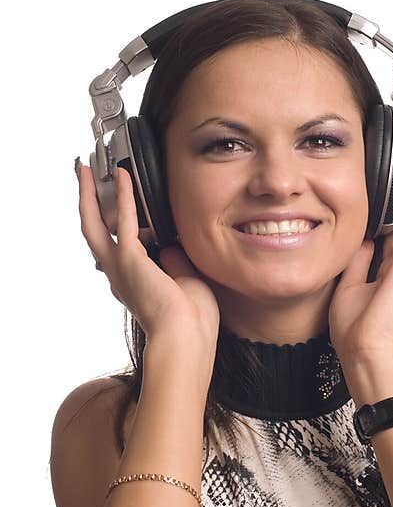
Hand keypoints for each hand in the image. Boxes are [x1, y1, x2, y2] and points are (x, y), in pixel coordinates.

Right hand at [76, 161, 219, 360]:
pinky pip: (124, 220)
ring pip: (94, 223)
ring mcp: (120, 267)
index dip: (116, 226)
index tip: (118, 207)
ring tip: (88, 170)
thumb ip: (175, 261)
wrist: (187, 337)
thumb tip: (171, 244)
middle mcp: (119, 274)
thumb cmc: (192, 320)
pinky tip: (123, 176)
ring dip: (91, 194)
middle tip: (85, 179)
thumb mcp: (185, 282)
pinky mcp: (129, 259)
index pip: (118, 248)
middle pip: (93, 231)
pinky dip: (125, 196)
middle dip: (87, 204)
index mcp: (134, 282)